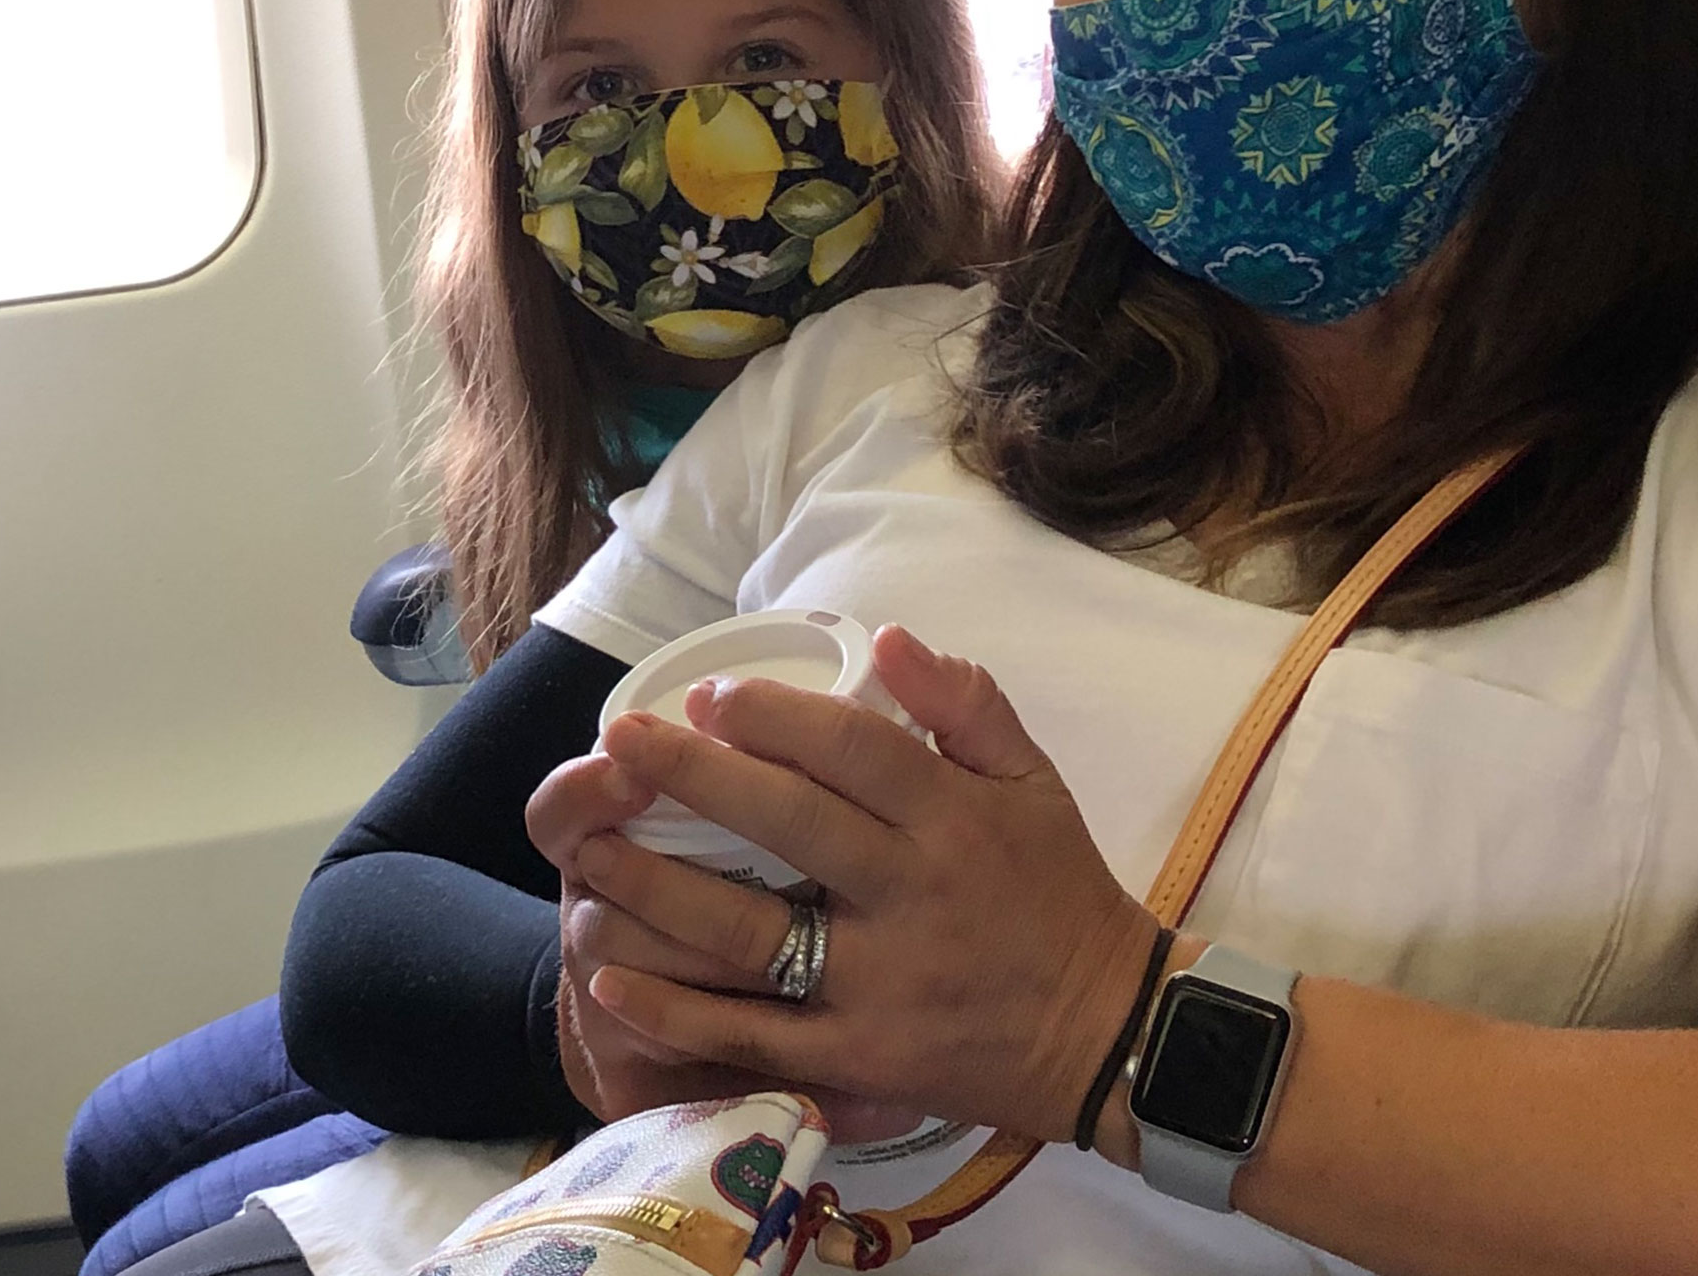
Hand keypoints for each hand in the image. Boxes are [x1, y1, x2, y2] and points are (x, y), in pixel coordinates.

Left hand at [571, 625, 1161, 1143]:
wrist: (1109, 1035)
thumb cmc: (1060, 893)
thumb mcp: (1035, 783)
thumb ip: (968, 706)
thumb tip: (890, 638)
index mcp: (955, 820)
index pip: (854, 751)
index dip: (775, 718)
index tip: (710, 698)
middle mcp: (912, 897)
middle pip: (789, 827)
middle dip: (693, 777)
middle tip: (620, 741)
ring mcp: (881, 986)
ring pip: (751, 934)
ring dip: (658, 891)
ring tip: (588, 852)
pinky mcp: (860, 1060)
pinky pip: (754, 1037)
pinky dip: (678, 1015)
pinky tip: (610, 980)